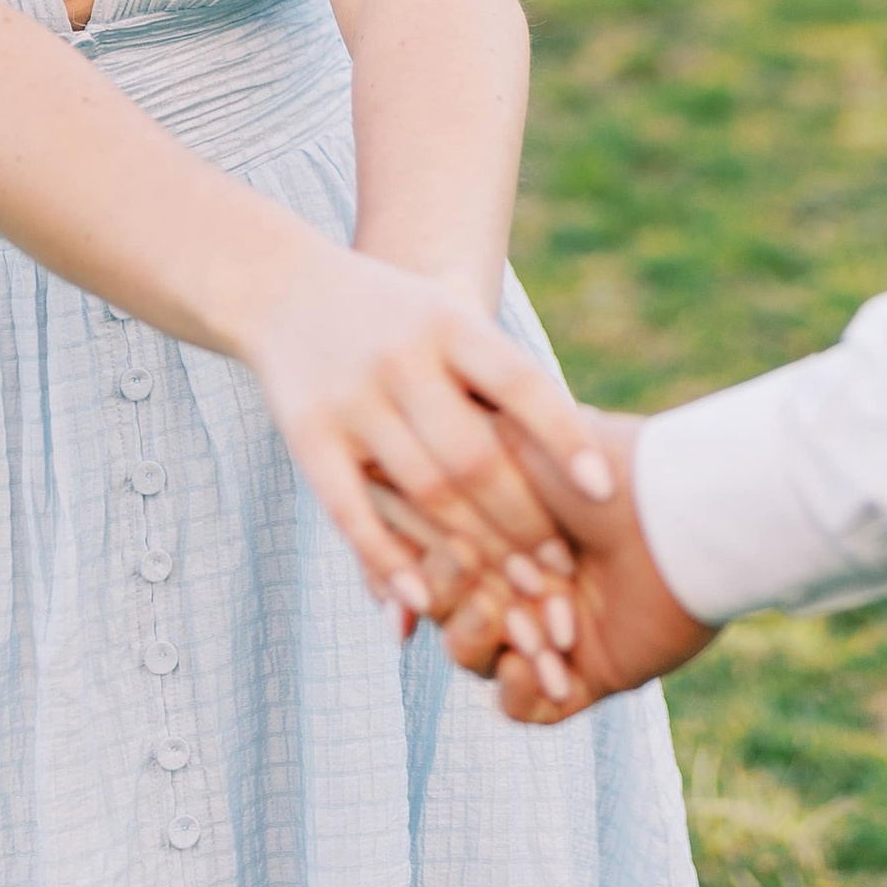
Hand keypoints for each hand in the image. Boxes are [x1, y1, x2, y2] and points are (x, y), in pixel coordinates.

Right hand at [239, 236, 614, 623]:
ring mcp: (353, 397)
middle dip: (524, 519)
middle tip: (560, 571)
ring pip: (423, 489)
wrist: (281, 287)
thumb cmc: (393, 313)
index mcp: (449, 322)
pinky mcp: (307, 434)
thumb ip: (505, 367)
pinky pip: (350, 509)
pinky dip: (387, 558)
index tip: (606, 491)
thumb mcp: (448, 310)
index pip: (521, 383)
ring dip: (473, 550)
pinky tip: (422, 598)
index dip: (565, 438)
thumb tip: (589, 431)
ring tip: (514, 594)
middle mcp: (403, 357)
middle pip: (475, 454)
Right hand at [381, 413, 718, 718]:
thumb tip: (365, 486)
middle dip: (450, 600)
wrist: (681, 516)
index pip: (427, 555)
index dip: (413, 564)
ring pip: (474, 660)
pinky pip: (524, 708)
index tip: (418, 552)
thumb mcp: (506, 449)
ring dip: (482, 644)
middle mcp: (517, 579)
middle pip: (443, 611)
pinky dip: (523, 691)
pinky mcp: (584, 677)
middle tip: (471, 577)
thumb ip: (439, 472)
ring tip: (517, 626)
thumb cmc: (597, 468)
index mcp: (495, 524)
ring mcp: (547, 629)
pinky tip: (540, 668)